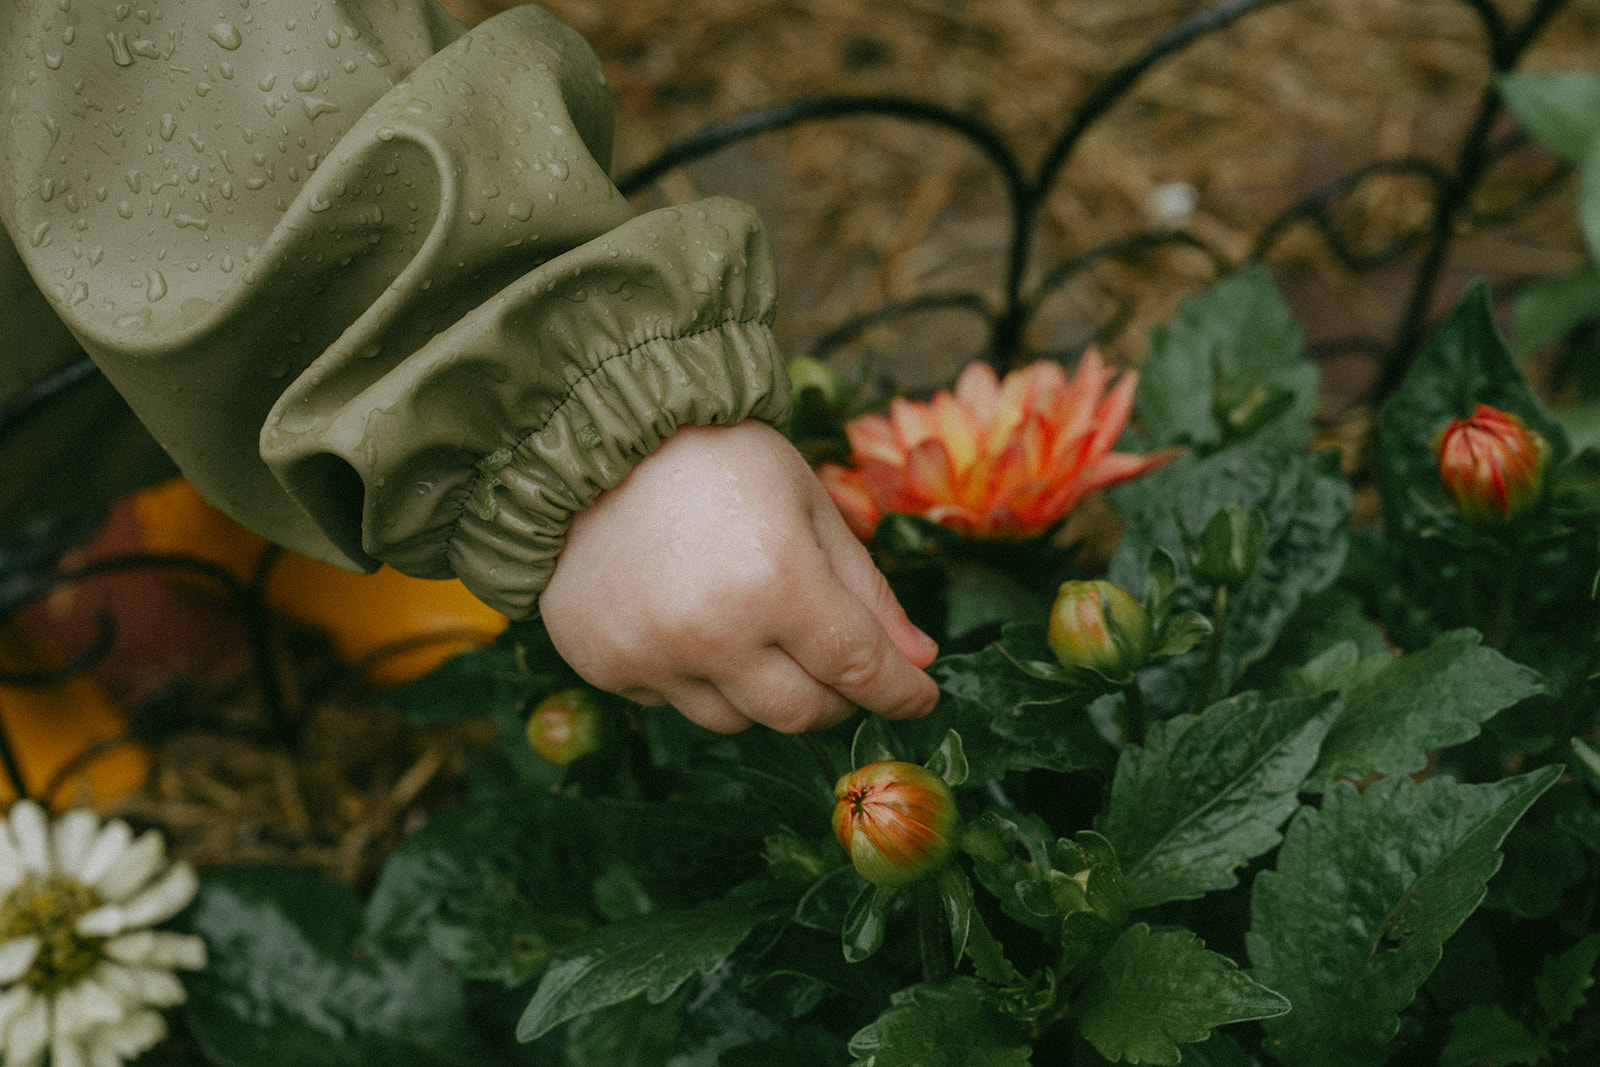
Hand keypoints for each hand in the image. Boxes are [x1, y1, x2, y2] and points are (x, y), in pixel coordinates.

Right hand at [540, 422, 940, 733]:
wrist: (594, 437)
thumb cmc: (718, 456)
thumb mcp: (809, 505)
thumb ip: (866, 589)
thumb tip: (919, 661)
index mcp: (777, 581)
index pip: (859, 669)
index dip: (900, 693)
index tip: (921, 700)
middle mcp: (713, 633)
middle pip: (802, 713)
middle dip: (839, 698)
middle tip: (844, 670)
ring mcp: (652, 656)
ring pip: (737, 720)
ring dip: (765, 691)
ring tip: (757, 632)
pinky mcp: (604, 666)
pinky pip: (673, 702)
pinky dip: (698, 677)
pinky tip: (690, 622)